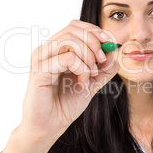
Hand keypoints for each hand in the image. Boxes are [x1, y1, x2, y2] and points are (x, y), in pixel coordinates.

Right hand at [19, 19, 119, 144]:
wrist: (50, 127)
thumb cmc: (65, 104)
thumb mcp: (92, 83)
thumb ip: (104, 69)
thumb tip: (113, 53)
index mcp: (56, 49)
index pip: (75, 26)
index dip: (95, 31)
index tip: (109, 45)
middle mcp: (46, 50)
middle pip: (73, 29)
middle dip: (94, 44)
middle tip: (101, 62)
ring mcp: (41, 59)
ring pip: (69, 40)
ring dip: (88, 56)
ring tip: (90, 74)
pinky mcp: (39, 71)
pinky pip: (66, 58)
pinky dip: (81, 68)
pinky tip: (82, 82)